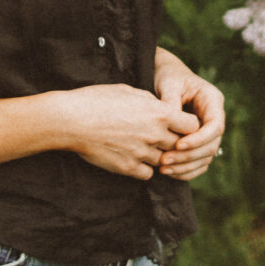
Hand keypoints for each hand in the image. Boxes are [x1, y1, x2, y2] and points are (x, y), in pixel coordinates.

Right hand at [56, 83, 197, 178]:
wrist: (71, 120)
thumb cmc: (97, 100)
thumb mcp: (129, 91)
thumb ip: (151, 101)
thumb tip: (162, 107)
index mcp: (159, 113)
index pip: (193, 125)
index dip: (188, 126)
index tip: (179, 125)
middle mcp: (155, 135)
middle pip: (181, 145)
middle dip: (175, 142)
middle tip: (164, 138)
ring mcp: (142, 153)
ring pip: (164, 161)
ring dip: (159, 156)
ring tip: (144, 147)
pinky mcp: (128, 168)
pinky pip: (147, 174)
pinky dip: (144, 168)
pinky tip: (134, 158)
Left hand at [152, 51, 225, 179]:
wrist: (167, 78)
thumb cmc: (168, 77)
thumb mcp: (169, 83)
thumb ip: (171, 102)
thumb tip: (171, 123)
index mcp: (213, 101)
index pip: (215, 126)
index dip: (199, 139)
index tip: (178, 144)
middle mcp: (214, 118)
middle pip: (212, 145)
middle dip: (189, 155)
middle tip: (165, 160)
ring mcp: (208, 132)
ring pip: (206, 157)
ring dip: (186, 166)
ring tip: (163, 169)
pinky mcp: (198, 143)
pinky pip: (198, 162)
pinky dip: (185, 171)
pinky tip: (168, 173)